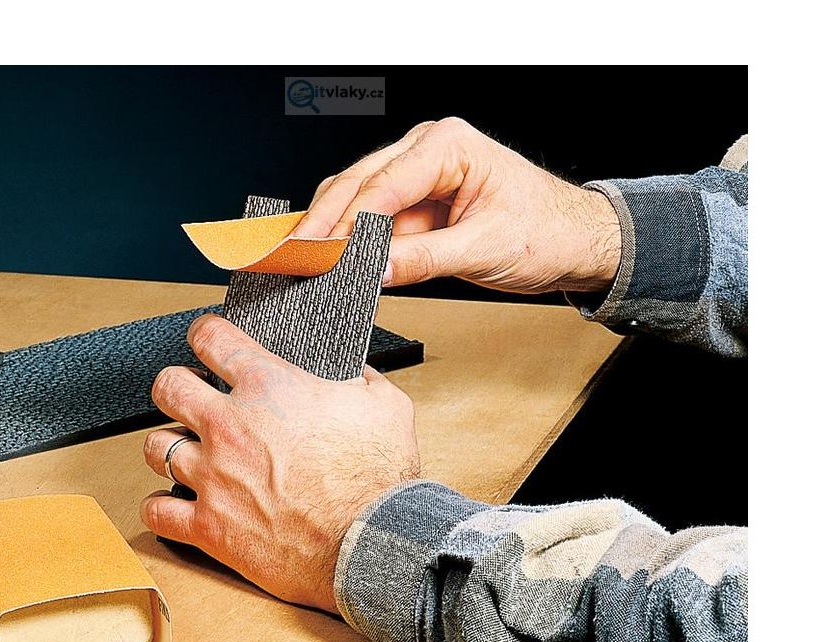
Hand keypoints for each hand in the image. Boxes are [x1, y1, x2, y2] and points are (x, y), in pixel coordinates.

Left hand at [140, 314, 420, 613]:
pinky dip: (160, 507)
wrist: (371, 543)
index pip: (211, 338)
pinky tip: (173, 505)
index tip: (205, 339)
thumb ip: (362, 379)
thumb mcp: (386, 406)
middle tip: (187, 395)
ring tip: (182, 452)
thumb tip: (355, 372)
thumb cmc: (379, 479)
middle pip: (168, 387)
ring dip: (167, 447)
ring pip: (156, 448)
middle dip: (175, 386)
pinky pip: (156, 511)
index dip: (205, 333)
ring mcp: (213, 477)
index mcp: (269, 387)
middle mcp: (229, 426)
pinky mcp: (209, 526)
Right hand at [290, 117, 620, 293]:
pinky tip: (334, 262)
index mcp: (448, 144)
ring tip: (308, 263)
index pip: (383, 183)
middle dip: (325, 223)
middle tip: (296, 256)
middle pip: (358, 184)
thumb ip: (424, 259)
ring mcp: (418, 176)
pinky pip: (374, 222)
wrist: (573, 241)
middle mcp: (428, 151)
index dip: (347, 222)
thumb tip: (375, 270)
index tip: (321, 252)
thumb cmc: (545, 231)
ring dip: (333, 233)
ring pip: (357, 201)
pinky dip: (352, 244)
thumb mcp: (484, 248)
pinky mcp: (415, 204)